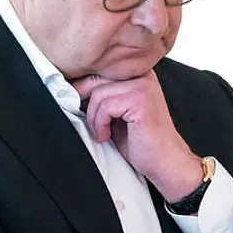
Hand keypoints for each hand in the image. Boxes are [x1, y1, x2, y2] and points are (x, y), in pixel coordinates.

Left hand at [71, 72, 203, 202]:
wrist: (164, 161)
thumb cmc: (139, 140)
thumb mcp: (115, 113)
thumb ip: (100, 97)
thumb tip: (68, 88)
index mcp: (135, 74)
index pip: (97, 72)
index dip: (80, 90)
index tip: (74, 106)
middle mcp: (141, 75)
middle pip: (94, 80)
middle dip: (82, 103)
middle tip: (85, 122)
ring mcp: (143, 86)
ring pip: (98, 94)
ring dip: (93, 119)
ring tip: (101, 133)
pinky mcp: (141, 100)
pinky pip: (105, 106)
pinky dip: (100, 124)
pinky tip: (106, 135)